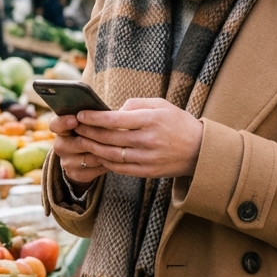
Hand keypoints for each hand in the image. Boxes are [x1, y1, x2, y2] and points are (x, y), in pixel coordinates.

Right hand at [50, 112, 109, 185]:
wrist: (90, 158)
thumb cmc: (95, 132)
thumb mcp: (92, 123)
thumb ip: (94, 117)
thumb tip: (110, 112)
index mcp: (61, 128)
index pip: (55, 124)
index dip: (64, 122)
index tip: (75, 119)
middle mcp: (60, 145)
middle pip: (71, 143)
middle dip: (89, 139)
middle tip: (106, 135)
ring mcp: (66, 161)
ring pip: (85, 157)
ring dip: (102, 152)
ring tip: (118, 146)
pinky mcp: (75, 174)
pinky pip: (92, 170)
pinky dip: (105, 164)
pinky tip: (115, 159)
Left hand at [72, 98, 202, 178]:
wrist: (201, 151)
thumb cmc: (178, 123)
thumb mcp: (161, 105)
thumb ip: (135, 104)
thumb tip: (112, 111)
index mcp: (151, 120)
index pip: (115, 120)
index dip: (94, 118)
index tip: (80, 114)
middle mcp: (148, 140)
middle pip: (109, 138)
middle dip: (88, 132)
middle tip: (75, 127)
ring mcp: (147, 158)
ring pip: (111, 155)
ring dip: (92, 148)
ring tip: (81, 140)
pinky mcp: (147, 172)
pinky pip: (119, 168)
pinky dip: (105, 161)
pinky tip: (96, 154)